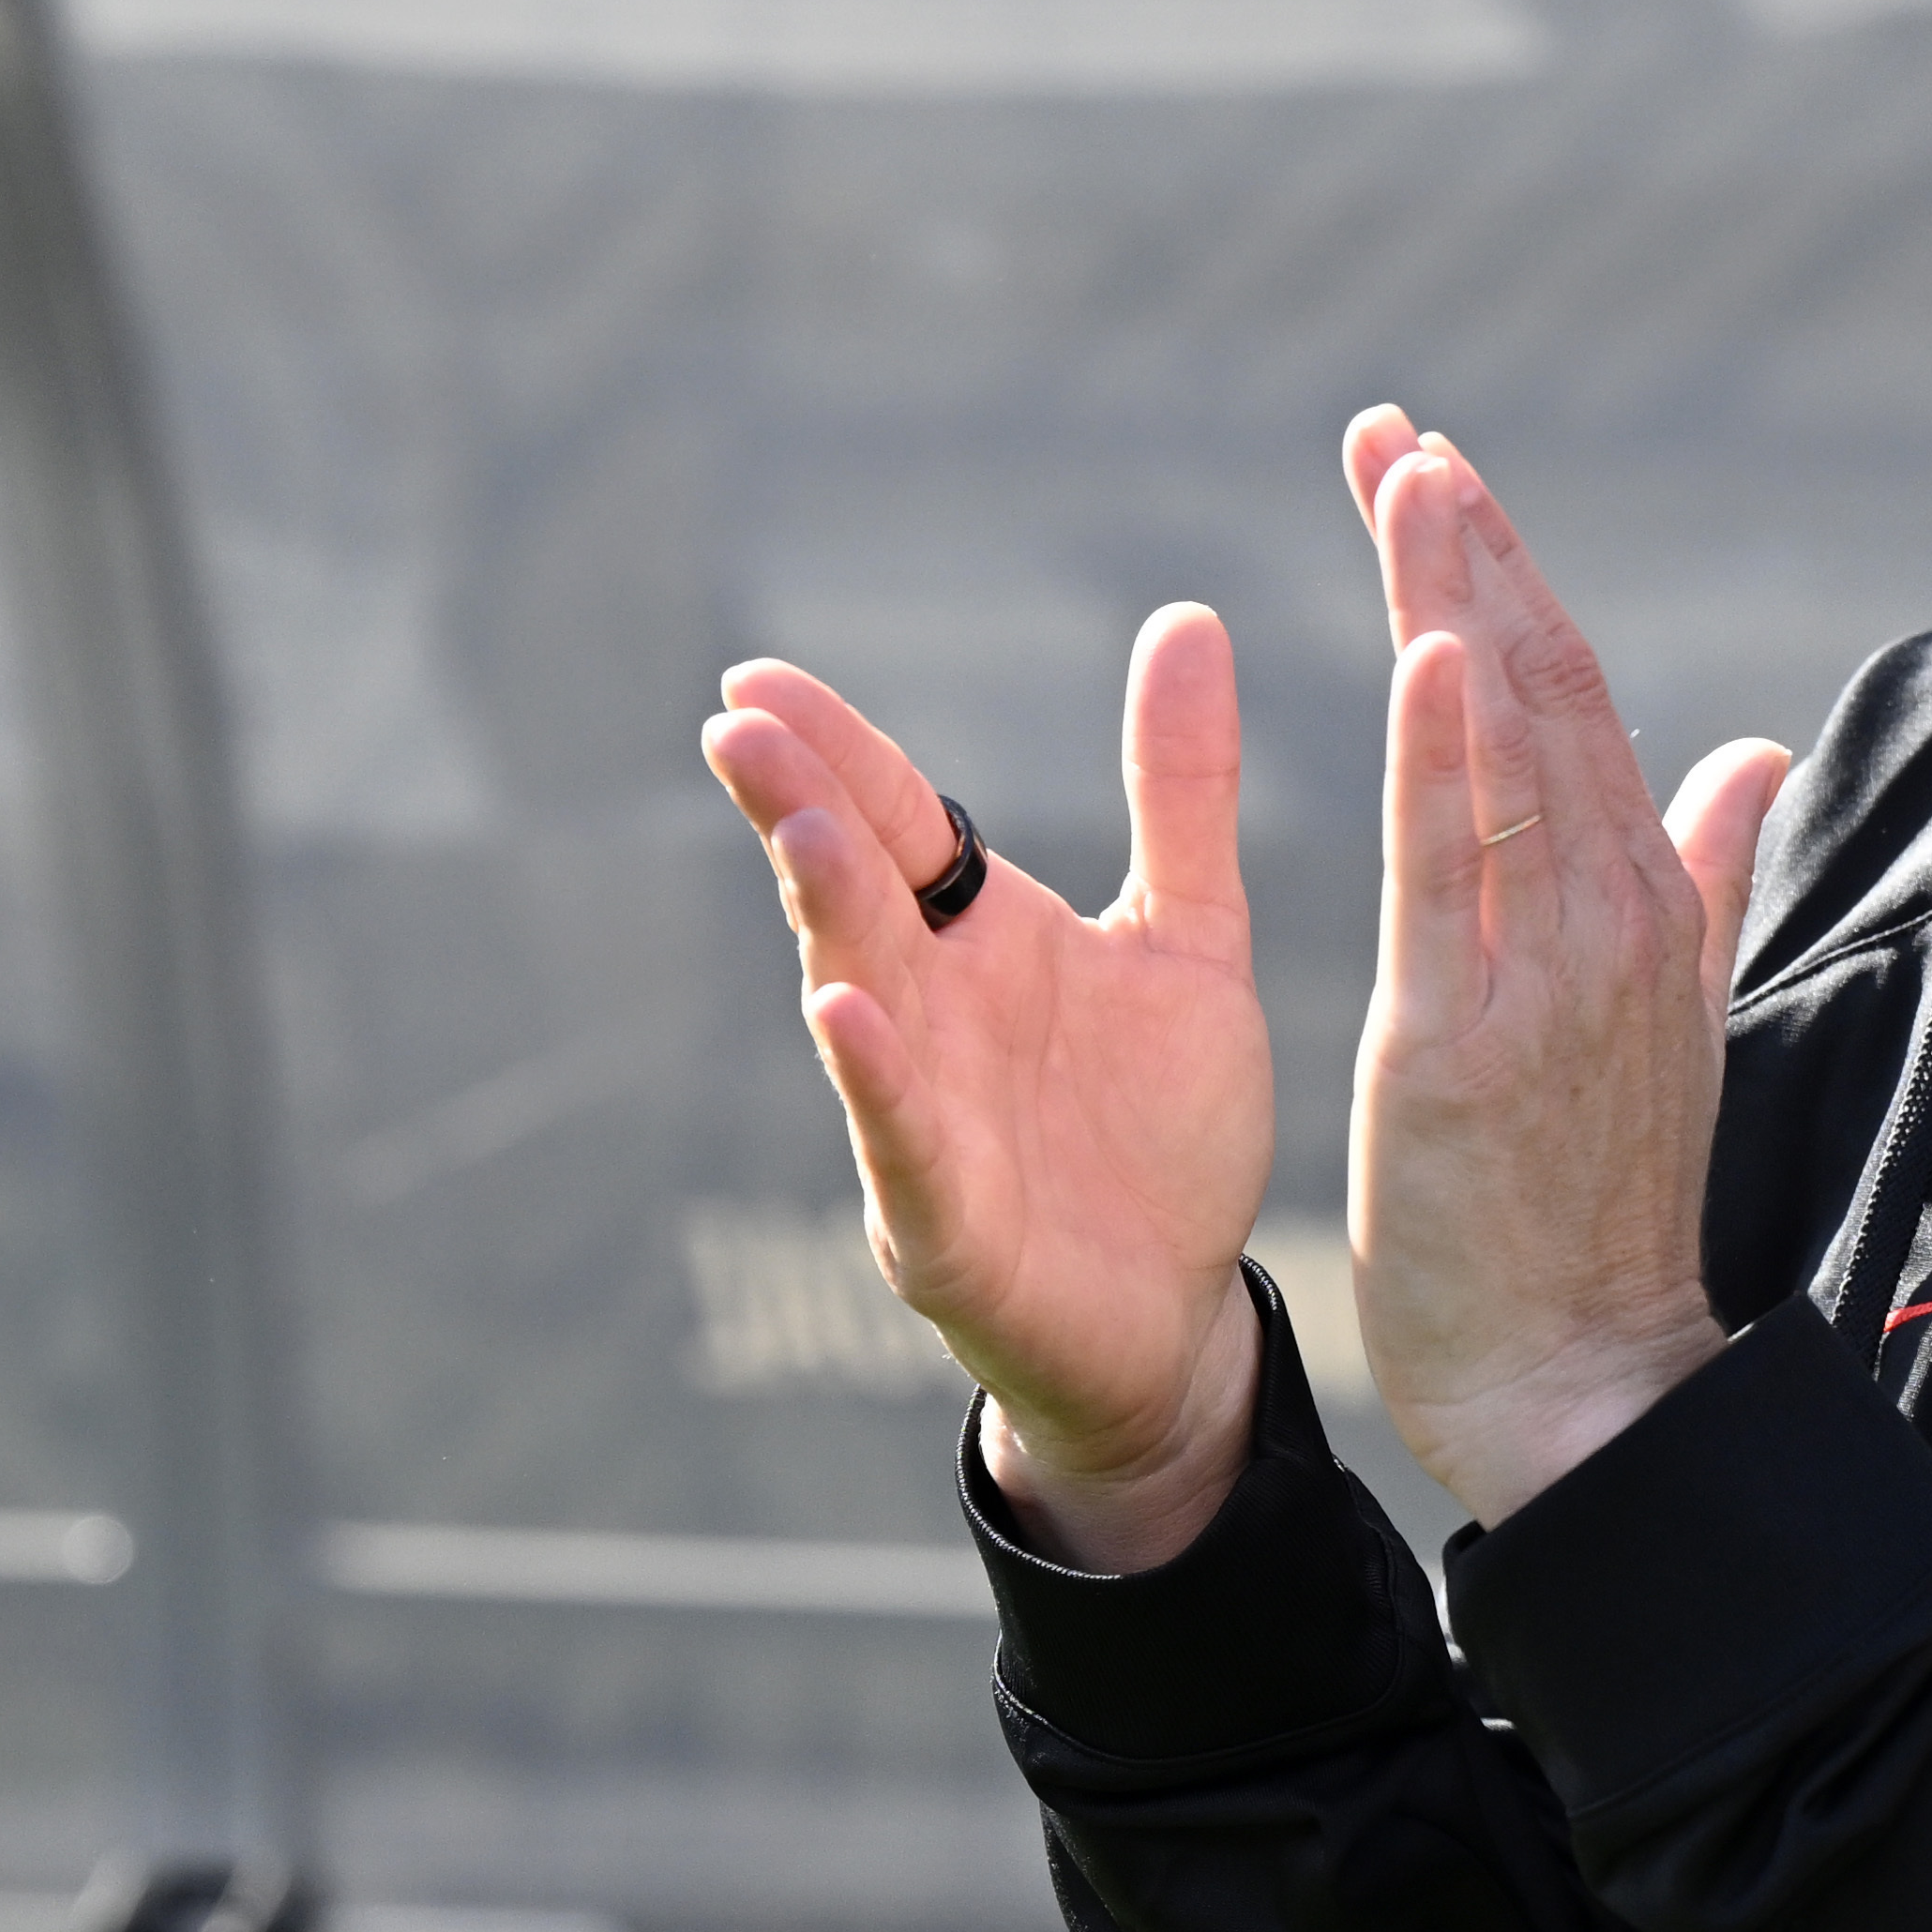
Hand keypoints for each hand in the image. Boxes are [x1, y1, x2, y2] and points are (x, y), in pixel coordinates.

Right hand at [700, 610, 1273, 1572]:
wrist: (1179, 1313)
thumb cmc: (1160, 1128)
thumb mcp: (1189, 934)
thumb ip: (1179, 788)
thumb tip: (1189, 618)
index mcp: (982, 943)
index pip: (897, 825)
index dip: (838, 753)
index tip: (759, 677)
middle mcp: (931, 1017)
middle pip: (854, 892)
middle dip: (800, 808)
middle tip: (741, 722)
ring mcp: (923, 1118)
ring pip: (858, 997)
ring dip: (825, 916)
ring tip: (798, 829)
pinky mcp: (946, 1222)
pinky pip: (902, 1140)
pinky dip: (872, 1081)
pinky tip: (840, 1015)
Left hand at [1344, 410, 1789, 1522]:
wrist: (1590, 1380)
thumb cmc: (1606, 1211)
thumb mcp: (1670, 1019)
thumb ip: (1706, 875)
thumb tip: (1752, 757)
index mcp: (1646, 905)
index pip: (1574, 700)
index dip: (1507, 577)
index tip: (1440, 473)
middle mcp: (1609, 918)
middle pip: (1539, 693)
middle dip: (1467, 552)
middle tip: (1397, 435)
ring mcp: (1546, 977)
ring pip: (1502, 751)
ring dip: (1453, 602)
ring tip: (1405, 480)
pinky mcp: (1463, 1044)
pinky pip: (1456, 875)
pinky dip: (1446, 756)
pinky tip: (1429, 648)